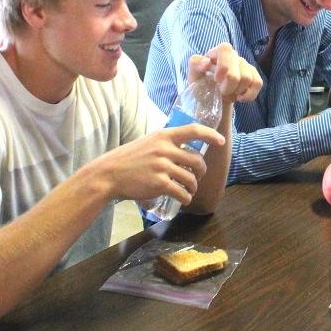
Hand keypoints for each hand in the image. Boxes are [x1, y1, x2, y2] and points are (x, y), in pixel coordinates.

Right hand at [92, 124, 225, 205]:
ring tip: (188, 191)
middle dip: (201, 171)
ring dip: (193, 188)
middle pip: (197, 160)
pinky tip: (183, 200)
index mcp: (163, 136)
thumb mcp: (147, 143)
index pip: (193, 130)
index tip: (220, 141)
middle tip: (197, 177)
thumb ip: (165, 144)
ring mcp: (162, 166)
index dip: (210, 135)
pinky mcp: (159, 183)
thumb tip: (185, 150)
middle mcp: (165, 149)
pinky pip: (182, 193)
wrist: (109, 174)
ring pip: (191, 179)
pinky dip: (186, 198)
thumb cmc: (128, 159)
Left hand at [188, 43, 262, 103]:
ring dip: (236, 91)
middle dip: (230, 84)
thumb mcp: (193, 78)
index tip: (217, 80)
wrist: (212, 100)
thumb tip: (206, 62)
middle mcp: (233, 56)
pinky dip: (248, 95)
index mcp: (217, 53)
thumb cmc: (202, 86)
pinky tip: (239, 98)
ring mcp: (245, 66)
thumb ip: (195, 66)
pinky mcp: (254, 76)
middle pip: (240, 65)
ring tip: (228, 95)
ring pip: (248, 78)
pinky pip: (257, 83)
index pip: (225, 49)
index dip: (224, 64)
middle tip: (221, 91)